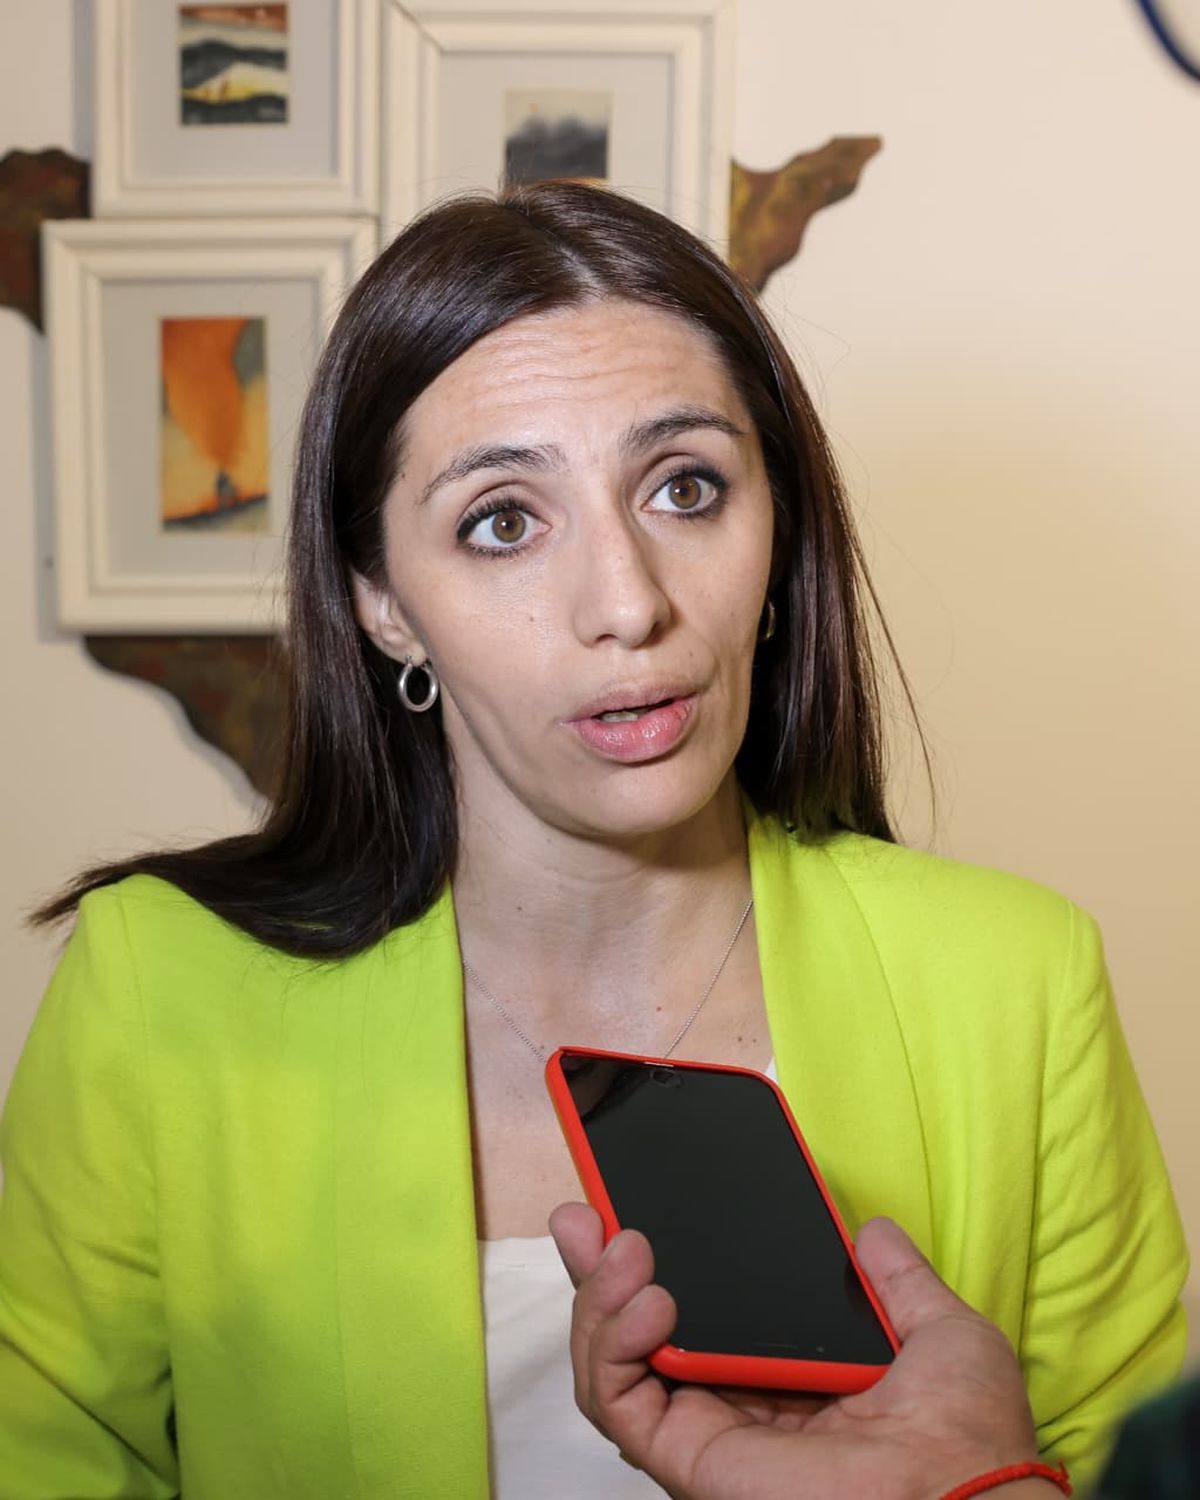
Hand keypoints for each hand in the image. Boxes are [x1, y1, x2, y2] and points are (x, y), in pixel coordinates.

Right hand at [550, 1205, 1056, 1499]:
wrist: (961, 1491)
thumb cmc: (966, 1433)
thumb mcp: (938, 1330)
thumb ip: (897, 1279)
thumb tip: (872, 1230)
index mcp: (785, 1375)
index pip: (699, 1312)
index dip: (659, 1262)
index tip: (638, 1205)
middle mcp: (737, 1403)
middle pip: (637, 1334)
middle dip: (597, 1272)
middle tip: (582, 1213)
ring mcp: (707, 1430)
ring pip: (611, 1365)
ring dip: (599, 1297)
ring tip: (625, 1246)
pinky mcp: (689, 1456)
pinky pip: (618, 1401)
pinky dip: (611, 1344)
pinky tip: (648, 1299)